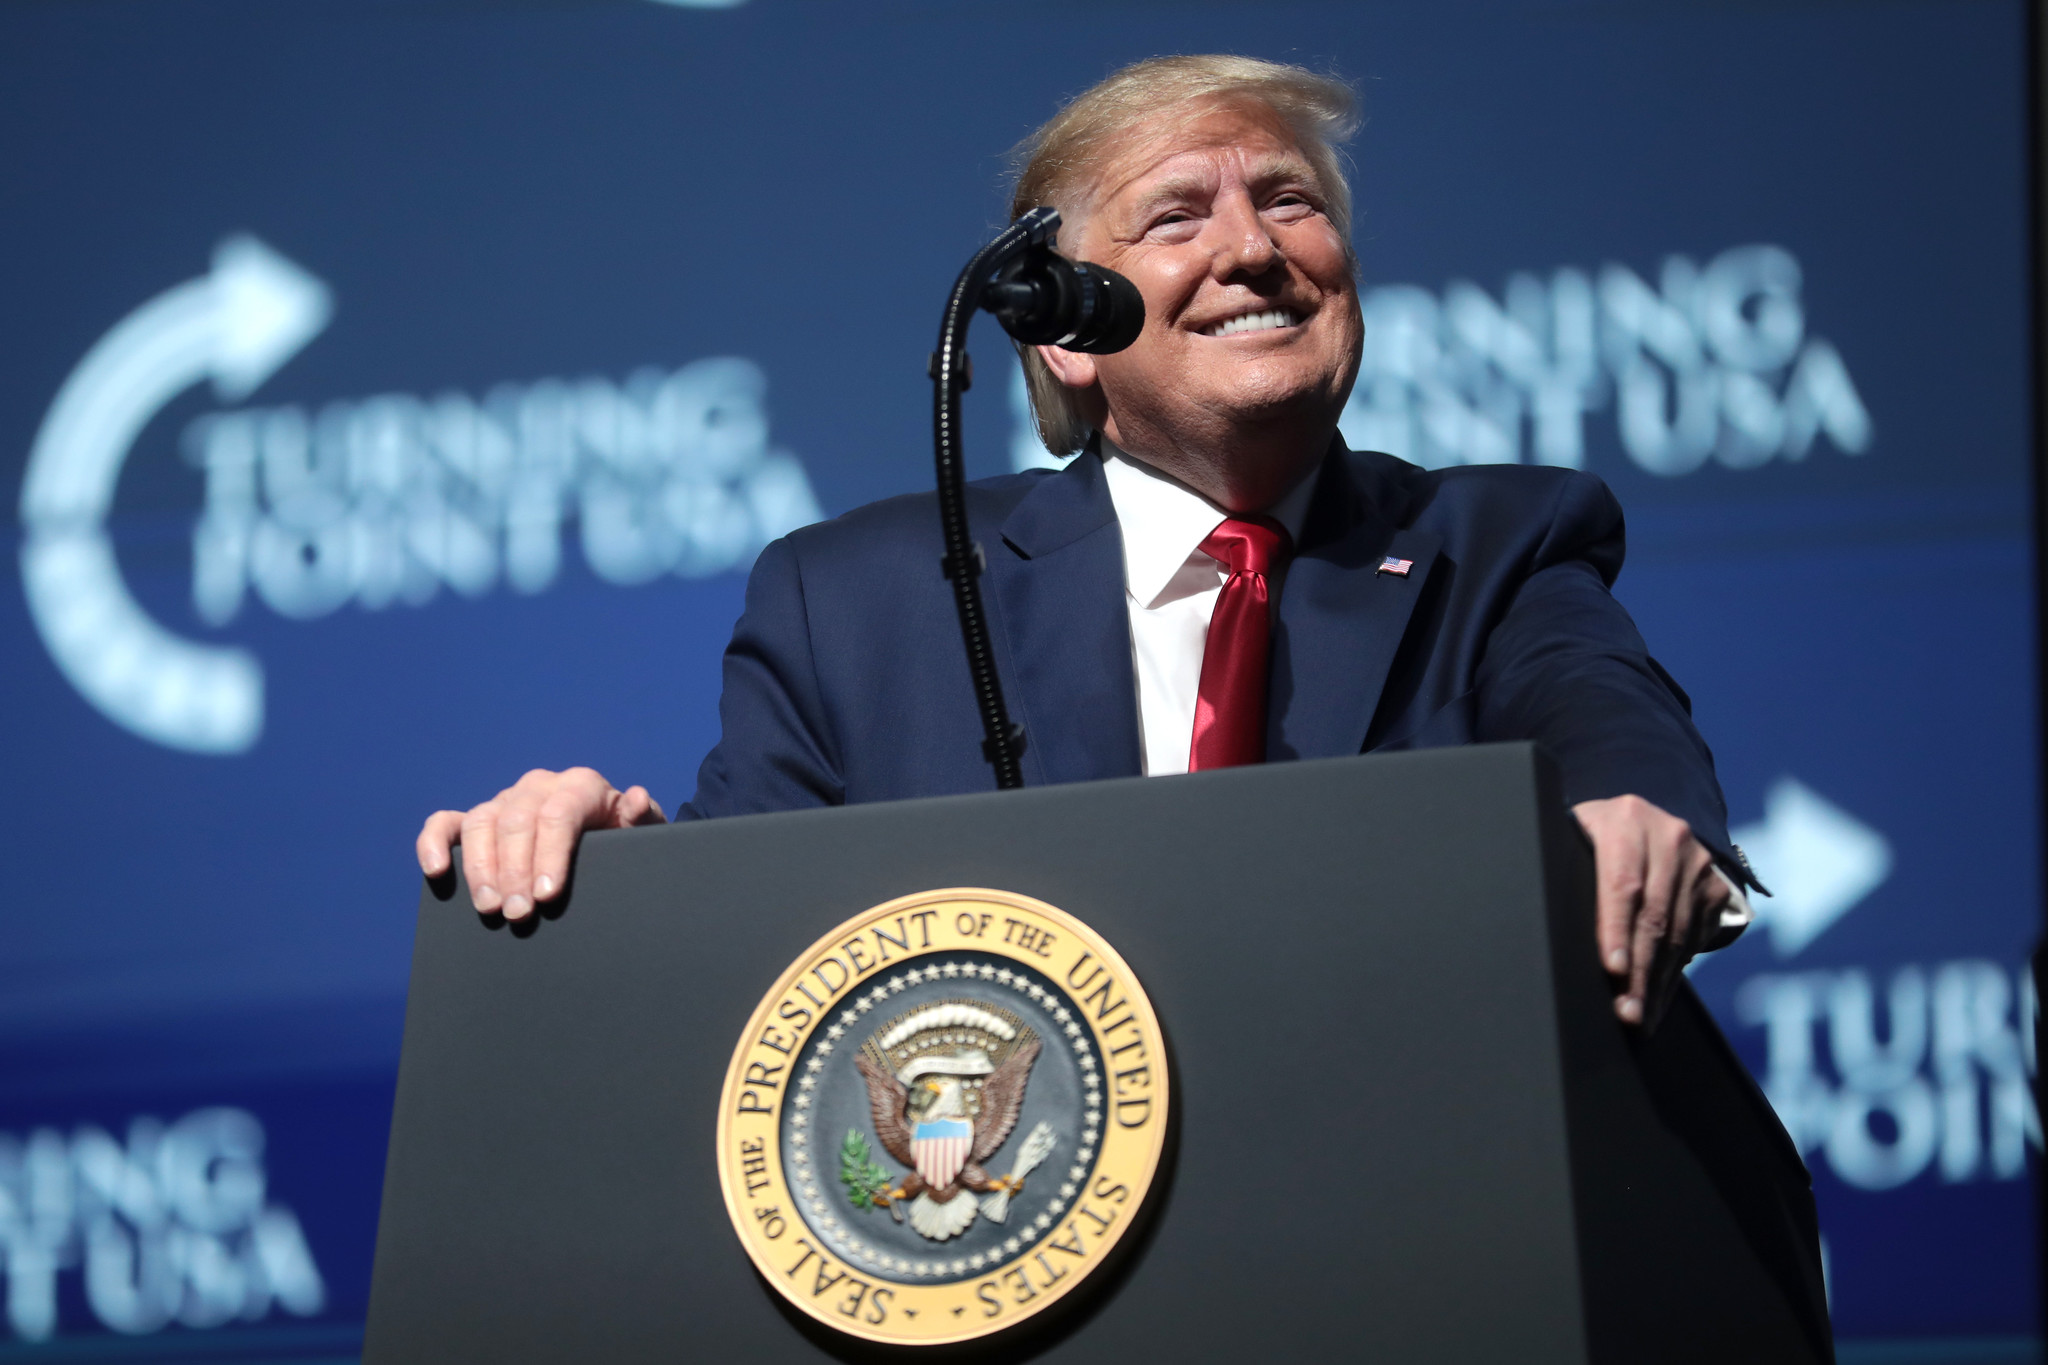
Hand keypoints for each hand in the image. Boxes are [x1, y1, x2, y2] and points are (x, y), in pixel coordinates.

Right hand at [416, 768, 666, 919]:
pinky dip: (433, 843)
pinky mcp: (479, 819)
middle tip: (517, 914)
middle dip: (514, 872)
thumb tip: (636, 799)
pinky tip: (434, 871)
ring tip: (489, 909)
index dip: (550, 855)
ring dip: (480, 868)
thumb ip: (643, 818)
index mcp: (580, 786)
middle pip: (516, 823)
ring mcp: (506, 801)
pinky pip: (447, 823)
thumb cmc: (626, 840)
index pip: (558, 815)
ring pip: (480, 824)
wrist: (609, 839)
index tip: (547, 896)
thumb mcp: (644, 834)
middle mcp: (539, 787)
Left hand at [1571, 794, 1731, 1027]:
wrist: (1643, 821)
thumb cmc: (1590, 838)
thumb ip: (1568, 870)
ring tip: (1640, 1016)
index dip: (1617, 929)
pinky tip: (1659, 997)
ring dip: (1658, 980)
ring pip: (1678, 932)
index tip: (1613, 969)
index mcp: (1625, 821)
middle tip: (1627, 1012)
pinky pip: (1696, 938)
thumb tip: (1548, 925)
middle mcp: (1669, 837)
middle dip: (1640, 970)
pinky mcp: (1715, 886)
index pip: (1622, 883)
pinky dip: (1675, 972)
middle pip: (1654, 915)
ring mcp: (1698, 862)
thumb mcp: (1575, 839)